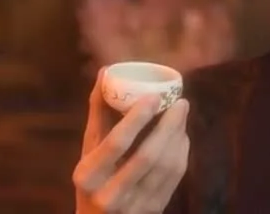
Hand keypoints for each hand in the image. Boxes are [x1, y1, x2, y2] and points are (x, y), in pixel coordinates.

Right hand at [73, 68, 190, 212]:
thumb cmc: (94, 177)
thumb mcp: (89, 151)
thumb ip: (98, 114)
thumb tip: (106, 71)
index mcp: (88, 176)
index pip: (115, 144)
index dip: (136, 119)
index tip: (154, 96)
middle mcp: (109, 195)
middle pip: (147, 156)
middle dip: (168, 126)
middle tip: (181, 102)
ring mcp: (134, 206)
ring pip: (166, 167)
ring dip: (178, 136)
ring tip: (181, 114)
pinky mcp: (154, 210)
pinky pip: (174, 177)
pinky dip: (181, 153)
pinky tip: (181, 136)